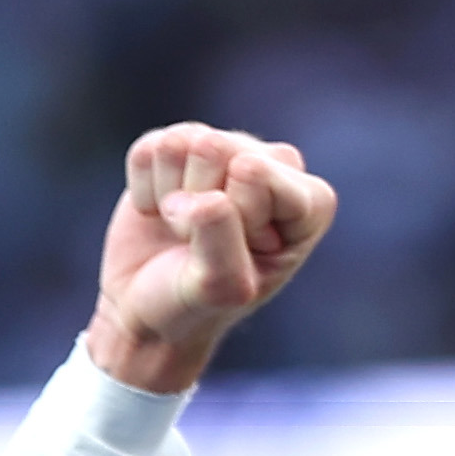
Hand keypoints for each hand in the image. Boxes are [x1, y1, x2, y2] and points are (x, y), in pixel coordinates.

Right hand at [86, 123, 335, 393]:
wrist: (148, 313)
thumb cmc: (196, 306)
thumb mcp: (219, 289)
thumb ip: (223, 243)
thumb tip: (206, 198)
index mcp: (310, 202)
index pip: (255, 174)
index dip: (232, 219)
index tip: (235, 256)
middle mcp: (274, 166)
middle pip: (218, 149)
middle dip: (197, 204)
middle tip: (201, 243)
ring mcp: (227, 151)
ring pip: (184, 143)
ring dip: (170, 197)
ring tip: (182, 230)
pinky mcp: (180, 149)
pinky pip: (150, 149)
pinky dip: (144, 189)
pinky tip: (161, 214)